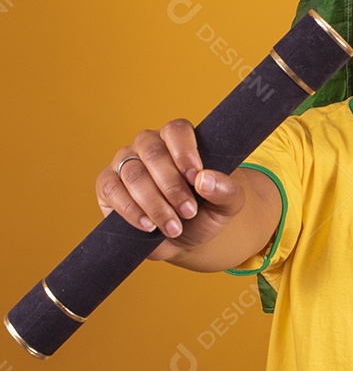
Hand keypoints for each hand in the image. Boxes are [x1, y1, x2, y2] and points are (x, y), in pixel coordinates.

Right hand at [95, 118, 246, 261]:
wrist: (183, 240)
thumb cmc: (205, 213)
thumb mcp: (226, 205)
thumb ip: (226, 191)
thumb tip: (204, 180)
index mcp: (178, 140)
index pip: (177, 130)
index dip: (185, 153)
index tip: (196, 178)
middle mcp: (148, 145)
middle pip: (154, 153)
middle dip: (172, 186)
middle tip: (189, 211)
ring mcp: (125, 162)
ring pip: (133, 174)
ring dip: (155, 204)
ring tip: (174, 227)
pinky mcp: (108, 185)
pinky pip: (112, 190)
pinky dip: (131, 210)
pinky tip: (149, 226)